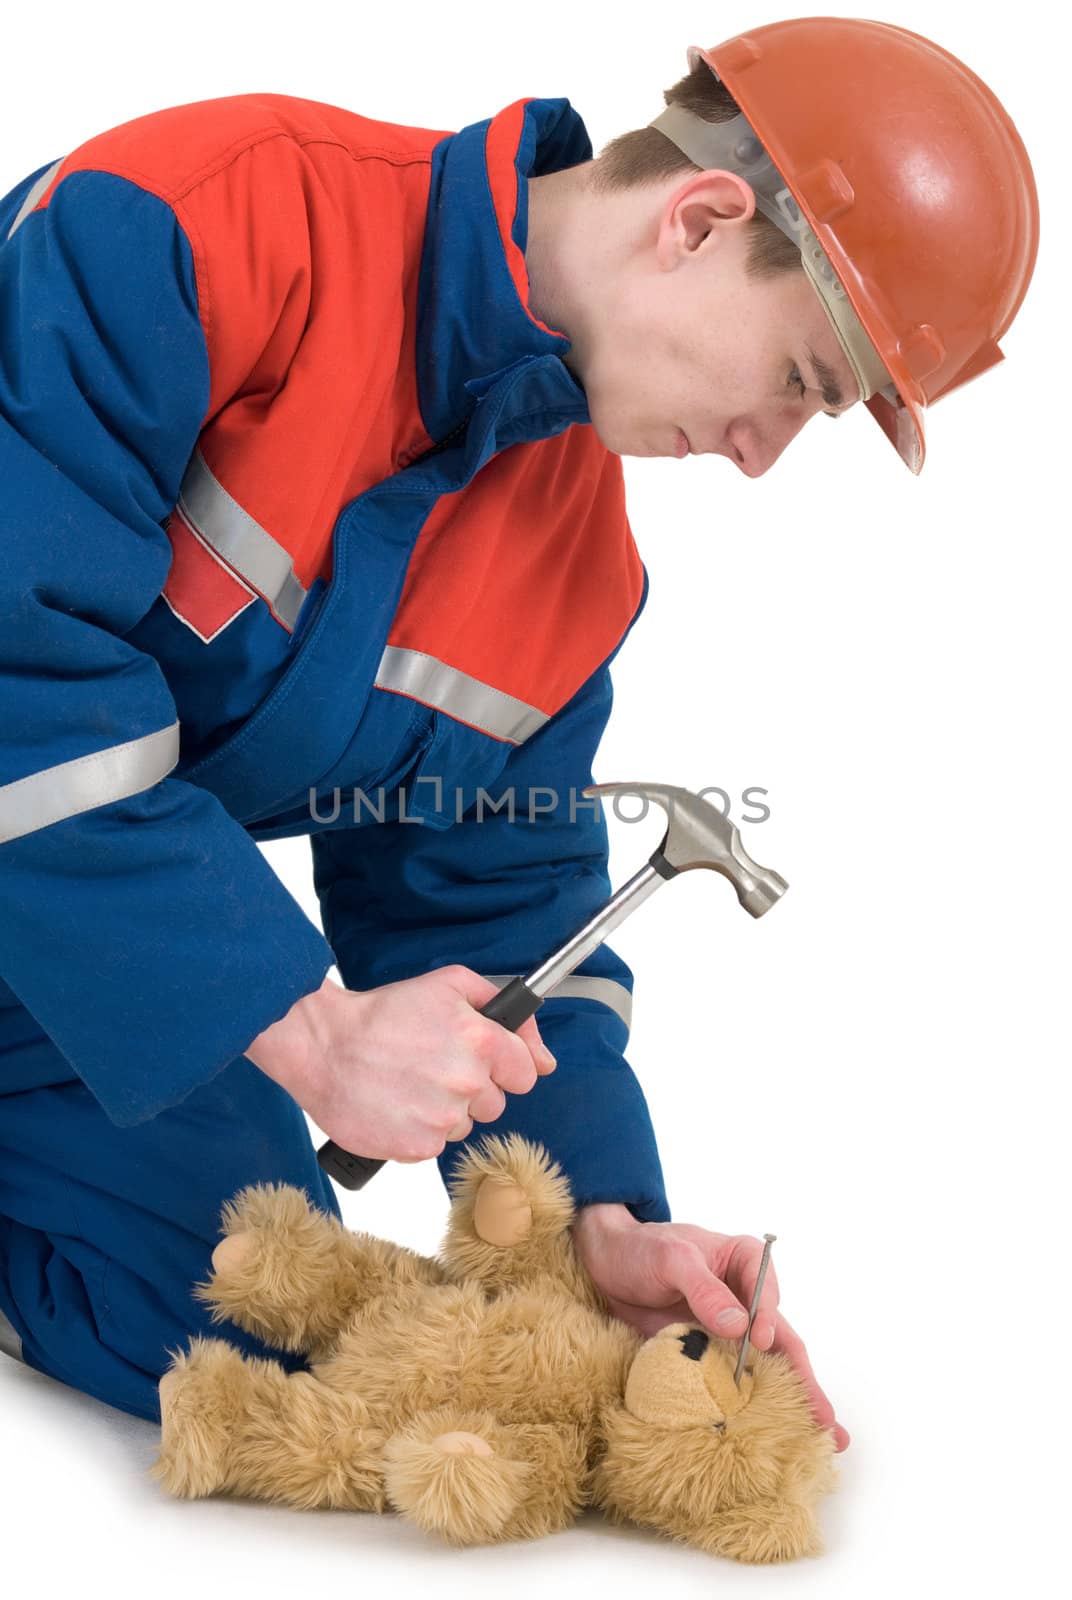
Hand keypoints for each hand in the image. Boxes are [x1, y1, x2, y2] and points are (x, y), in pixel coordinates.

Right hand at [246, 968, 556, 1161]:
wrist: (323, 1045)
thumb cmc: (382, 1014)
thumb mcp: (449, 985)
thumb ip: (506, 1009)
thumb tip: (544, 1057)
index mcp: (481, 1040)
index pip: (526, 1073)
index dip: (503, 1066)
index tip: (480, 1061)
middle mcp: (467, 1081)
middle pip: (495, 1103)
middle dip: (471, 1088)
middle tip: (432, 1066)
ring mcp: (442, 1118)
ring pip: (464, 1125)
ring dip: (443, 1110)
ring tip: (408, 1083)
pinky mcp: (416, 1147)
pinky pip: (434, 1145)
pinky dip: (418, 1130)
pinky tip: (396, 1104)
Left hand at [571, 1205, 849, 1452]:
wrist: (605, 1264)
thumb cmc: (641, 1248)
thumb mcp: (671, 1259)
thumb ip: (704, 1289)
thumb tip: (740, 1325)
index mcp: (746, 1263)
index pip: (768, 1295)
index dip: (769, 1320)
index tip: (762, 1340)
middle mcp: (746, 1300)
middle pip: (782, 1342)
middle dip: (806, 1383)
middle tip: (829, 1423)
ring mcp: (728, 1331)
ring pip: (765, 1369)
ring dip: (789, 1403)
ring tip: (819, 1440)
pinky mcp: (706, 1355)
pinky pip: (730, 1382)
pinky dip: (749, 1407)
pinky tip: (767, 1435)